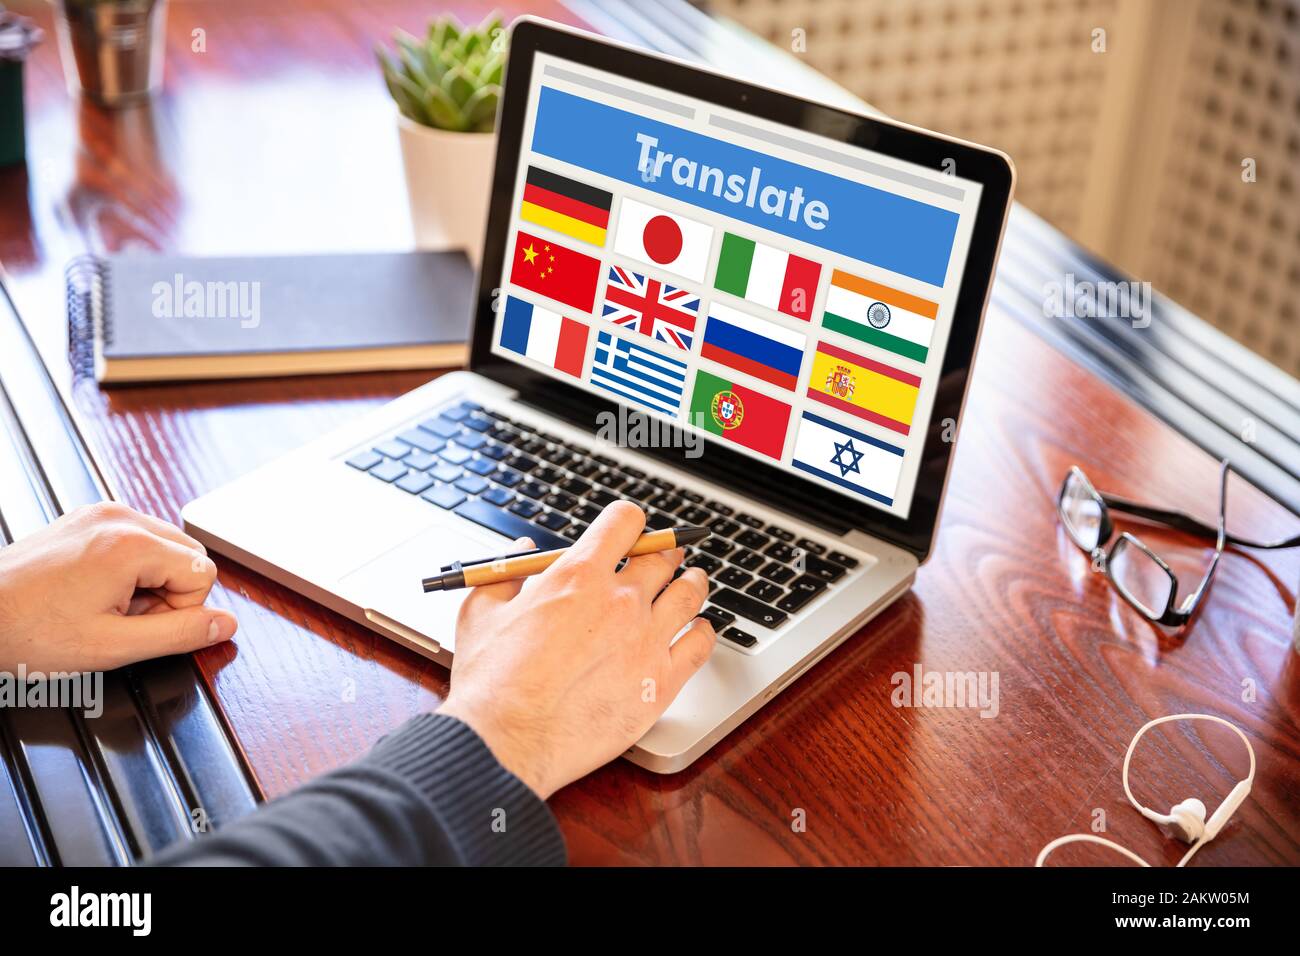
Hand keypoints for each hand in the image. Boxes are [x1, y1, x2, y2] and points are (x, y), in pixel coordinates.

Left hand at [0, 502, 236, 672]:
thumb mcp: (113, 647)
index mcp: (131, 544)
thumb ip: (180, 634)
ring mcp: (101, 514)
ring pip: (165, 547)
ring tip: (105, 605)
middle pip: (189, 555)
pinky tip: (94, 590)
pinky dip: (128, 568)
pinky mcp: (87, 518)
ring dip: (149, 581)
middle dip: (168, 593)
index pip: (203, 574)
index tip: (139, 625)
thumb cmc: (27, 632)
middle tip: (123, 619)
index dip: (180, 610)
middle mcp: (120, 518)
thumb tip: (225, 625)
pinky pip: (136, 540)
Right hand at [439, 501, 715, 798]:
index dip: (629, 522)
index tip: (631, 531)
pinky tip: (699, 629)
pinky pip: (701, 644)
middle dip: (663, 552)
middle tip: (664, 558)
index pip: (625, 522)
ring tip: (691, 582)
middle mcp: (621, 601)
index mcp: (579, 575)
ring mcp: (647, 640)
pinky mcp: (661, 682)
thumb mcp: (482, 611)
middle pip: (662, 557)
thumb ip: (507, 573)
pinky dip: (704, 631)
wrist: (508, 741)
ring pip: (689, 594)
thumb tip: (521, 550)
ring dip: (692, 582)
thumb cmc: (490, 682)